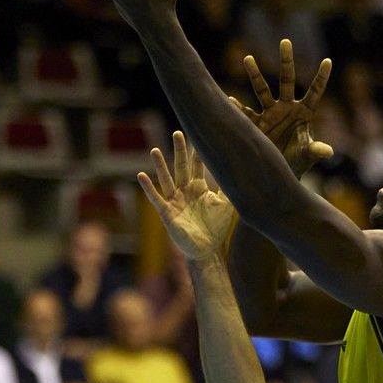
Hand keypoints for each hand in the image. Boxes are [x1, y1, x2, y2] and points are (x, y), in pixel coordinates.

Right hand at [138, 132, 236, 260]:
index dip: (198, 152)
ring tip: (155, 150)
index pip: (197, 166)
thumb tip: (241, 172)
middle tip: (178, 133)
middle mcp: (185, 191)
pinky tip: (141, 176)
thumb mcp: (226, 206)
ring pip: (167, 179)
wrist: (205, 249)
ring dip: (161, 165)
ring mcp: (174, 200)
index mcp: (198, 188)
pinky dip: (148, 187)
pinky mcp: (167, 212)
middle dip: (180, 151)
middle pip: (181, 166)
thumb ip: (230, 190)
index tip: (199, 135)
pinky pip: (156, 198)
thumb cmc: (216, 228)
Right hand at [231, 39, 333, 176]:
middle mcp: (286, 108)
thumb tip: (328, 152)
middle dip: (287, 61)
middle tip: (286, 41)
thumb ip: (316, 151)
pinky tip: (229, 100)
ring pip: (262, 89)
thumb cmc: (296, 163)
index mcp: (304, 112)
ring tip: (248, 58)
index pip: (314, 91)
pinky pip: (245, 113)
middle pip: (287, 80)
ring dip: (255, 74)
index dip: (321, 77)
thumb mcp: (307, 155)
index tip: (328, 61)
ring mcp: (270, 114)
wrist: (277, 172)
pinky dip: (237, 107)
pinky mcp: (256, 123)